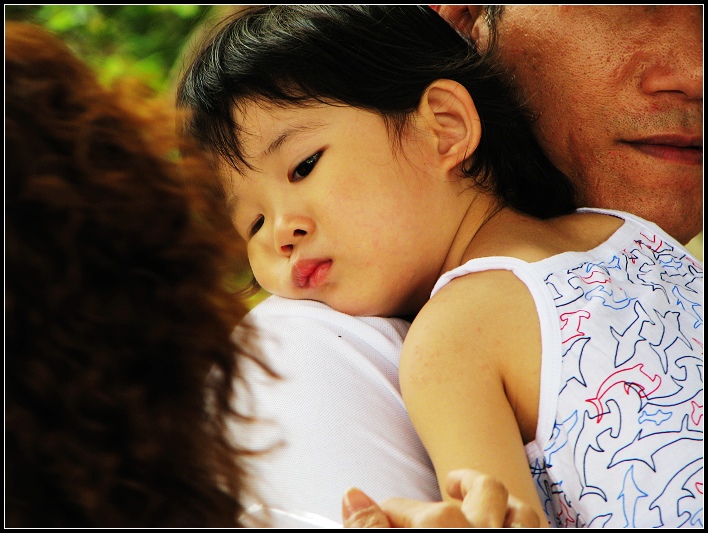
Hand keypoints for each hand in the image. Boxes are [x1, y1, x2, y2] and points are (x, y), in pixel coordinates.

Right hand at [342, 469, 541, 527]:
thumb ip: (369, 529)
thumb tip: (352, 494)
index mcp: (440, 531)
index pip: (412, 511)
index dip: (391, 512)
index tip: (380, 515)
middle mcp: (480, 532)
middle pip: (481, 492)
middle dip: (461, 485)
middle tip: (445, 487)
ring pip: (521, 513)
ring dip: (502, 507)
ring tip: (482, 507)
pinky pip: (537, 529)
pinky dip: (523, 525)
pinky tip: (507, 527)